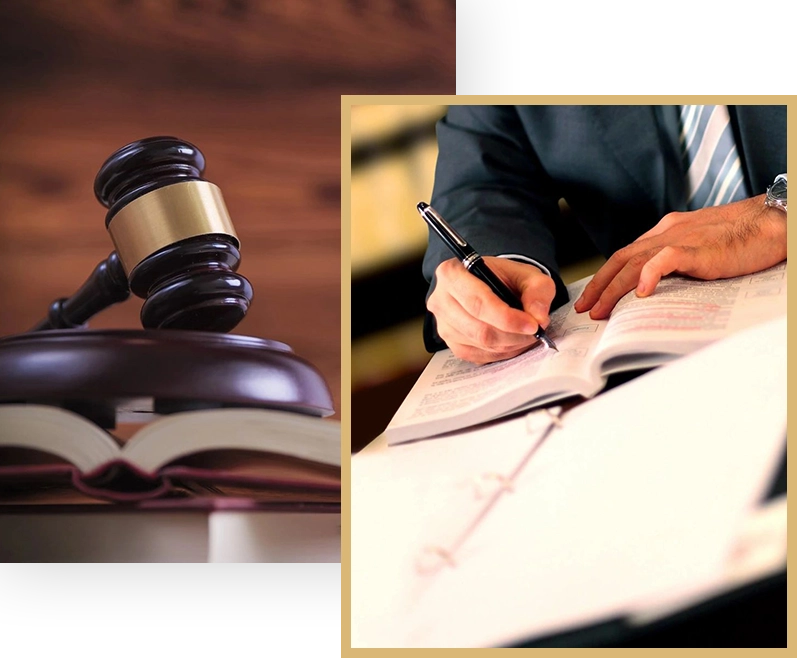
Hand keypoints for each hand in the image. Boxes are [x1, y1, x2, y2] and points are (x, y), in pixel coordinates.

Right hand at [427, 257, 555, 364]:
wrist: (490, 285)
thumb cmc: (504, 278)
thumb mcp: (527, 274)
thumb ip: (537, 290)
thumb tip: (539, 317)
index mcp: (452, 273)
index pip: (477, 302)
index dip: (507, 318)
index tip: (532, 325)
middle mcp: (441, 300)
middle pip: (479, 328)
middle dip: (513, 335)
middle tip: (536, 332)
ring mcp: (443, 325)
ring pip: (480, 344)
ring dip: (510, 344)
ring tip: (527, 334)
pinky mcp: (451, 344)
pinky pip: (479, 355)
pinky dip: (502, 352)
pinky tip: (513, 341)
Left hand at [574, 195, 786, 318]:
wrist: (771, 222)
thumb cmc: (740, 238)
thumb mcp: (698, 248)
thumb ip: (675, 261)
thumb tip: (655, 286)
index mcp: (665, 232)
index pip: (626, 255)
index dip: (605, 277)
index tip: (592, 297)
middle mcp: (666, 233)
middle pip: (622, 259)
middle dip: (600, 285)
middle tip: (586, 309)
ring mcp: (681, 239)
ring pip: (635, 262)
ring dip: (614, 288)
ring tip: (602, 310)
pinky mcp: (698, 249)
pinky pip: (666, 259)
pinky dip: (649, 274)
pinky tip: (641, 292)